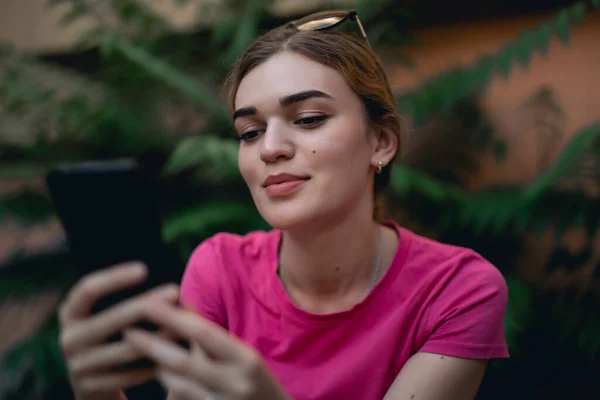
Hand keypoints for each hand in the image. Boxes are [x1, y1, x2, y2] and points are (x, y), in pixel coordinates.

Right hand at [58, 262, 178, 399]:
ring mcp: (78, 365)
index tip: (144, 269)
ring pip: (126, 349)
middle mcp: (69, 338)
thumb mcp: (104, 315)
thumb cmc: (110, 336)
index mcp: (70, 313)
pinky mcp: (91, 388)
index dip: (114, 278)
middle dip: (146, 304)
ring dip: (159, 336)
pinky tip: (175, 354)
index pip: (88, 289)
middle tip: (175, 291)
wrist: (92, 384)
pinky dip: (154, 363)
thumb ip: (124, 299)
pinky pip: (130, 374)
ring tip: (184, 325)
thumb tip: (165, 286)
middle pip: (112, 318)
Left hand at [123, 302, 291, 399]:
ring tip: (145, 352)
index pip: (203, 334)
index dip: (173, 318)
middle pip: (184, 363)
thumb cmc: (254, 378)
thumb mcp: (241, 353)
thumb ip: (210, 333)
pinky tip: (163, 374)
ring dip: (160, 368)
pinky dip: (171, 386)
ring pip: (178, 385)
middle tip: (128, 333)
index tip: (148, 304)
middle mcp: (235, 383)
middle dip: (153, 347)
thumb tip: (183, 303)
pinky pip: (183, 399)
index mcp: (245, 358)